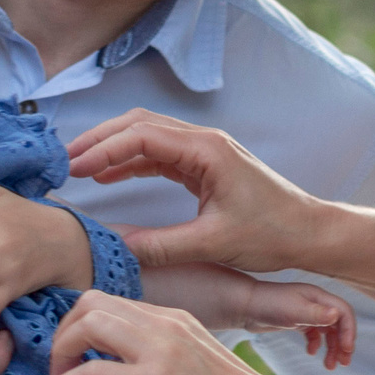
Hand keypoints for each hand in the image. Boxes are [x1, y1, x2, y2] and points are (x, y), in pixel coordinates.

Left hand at [41, 292, 296, 374]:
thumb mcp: (196, 374)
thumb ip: (160, 371)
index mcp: (176, 319)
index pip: (110, 302)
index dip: (79, 326)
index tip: (72, 358)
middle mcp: (166, 323)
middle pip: (89, 302)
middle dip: (63, 333)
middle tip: (60, 369)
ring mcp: (160, 349)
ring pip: (86, 324)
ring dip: (60, 353)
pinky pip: (90, 373)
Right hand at [62, 109, 332, 272]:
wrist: (310, 233)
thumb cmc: (272, 235)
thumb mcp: (213, 244)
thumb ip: (163, 247)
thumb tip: (116, 248)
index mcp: (207, 151)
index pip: (143, 137)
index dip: (104, 150)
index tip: (73, 168)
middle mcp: (204, 142)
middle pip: (139, 125)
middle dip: (100, 140)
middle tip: (64, 161)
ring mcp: (204, 151)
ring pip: (147, 136)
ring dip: (112, 149)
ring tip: (77, 168)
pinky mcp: (205, 165)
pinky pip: (159, 154)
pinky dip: (130, 162)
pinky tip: (107, 177)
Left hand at [232, 279, 358, 369]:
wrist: (245, 305)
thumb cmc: (268, 304)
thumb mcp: (294, 311)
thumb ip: (316, 314)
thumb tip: (337, 315)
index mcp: (319, 297)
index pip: (344, 313)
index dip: (349, 331)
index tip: (346, 350)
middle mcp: (316, 303)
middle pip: (339, 323)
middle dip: (344, 343)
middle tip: (344, 363)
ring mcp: (306, 312)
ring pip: (328, 331)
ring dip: (332, 348)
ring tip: (330, 366)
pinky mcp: (296, 321)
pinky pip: (314, 334)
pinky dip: (316, 344)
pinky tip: (310, 352)